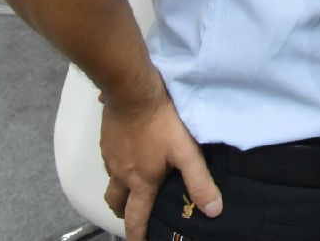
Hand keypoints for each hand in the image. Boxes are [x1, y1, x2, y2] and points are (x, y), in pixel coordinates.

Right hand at [98, 80, 221, 240]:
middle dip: (123, 212)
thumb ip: (199, 181)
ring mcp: (110, 156)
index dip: (137, 235)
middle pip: (115, 202)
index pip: (136, 217)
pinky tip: (127, 152)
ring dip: (118, 188)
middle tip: (130, 215)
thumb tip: (213, 211)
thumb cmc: (162, 123)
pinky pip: (109, 159)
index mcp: (141, 181)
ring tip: (130, 186)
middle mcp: (121, 173)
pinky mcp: (106, 139)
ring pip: (111, 180)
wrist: (133, 93)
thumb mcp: (186, 153)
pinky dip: (117, 164)